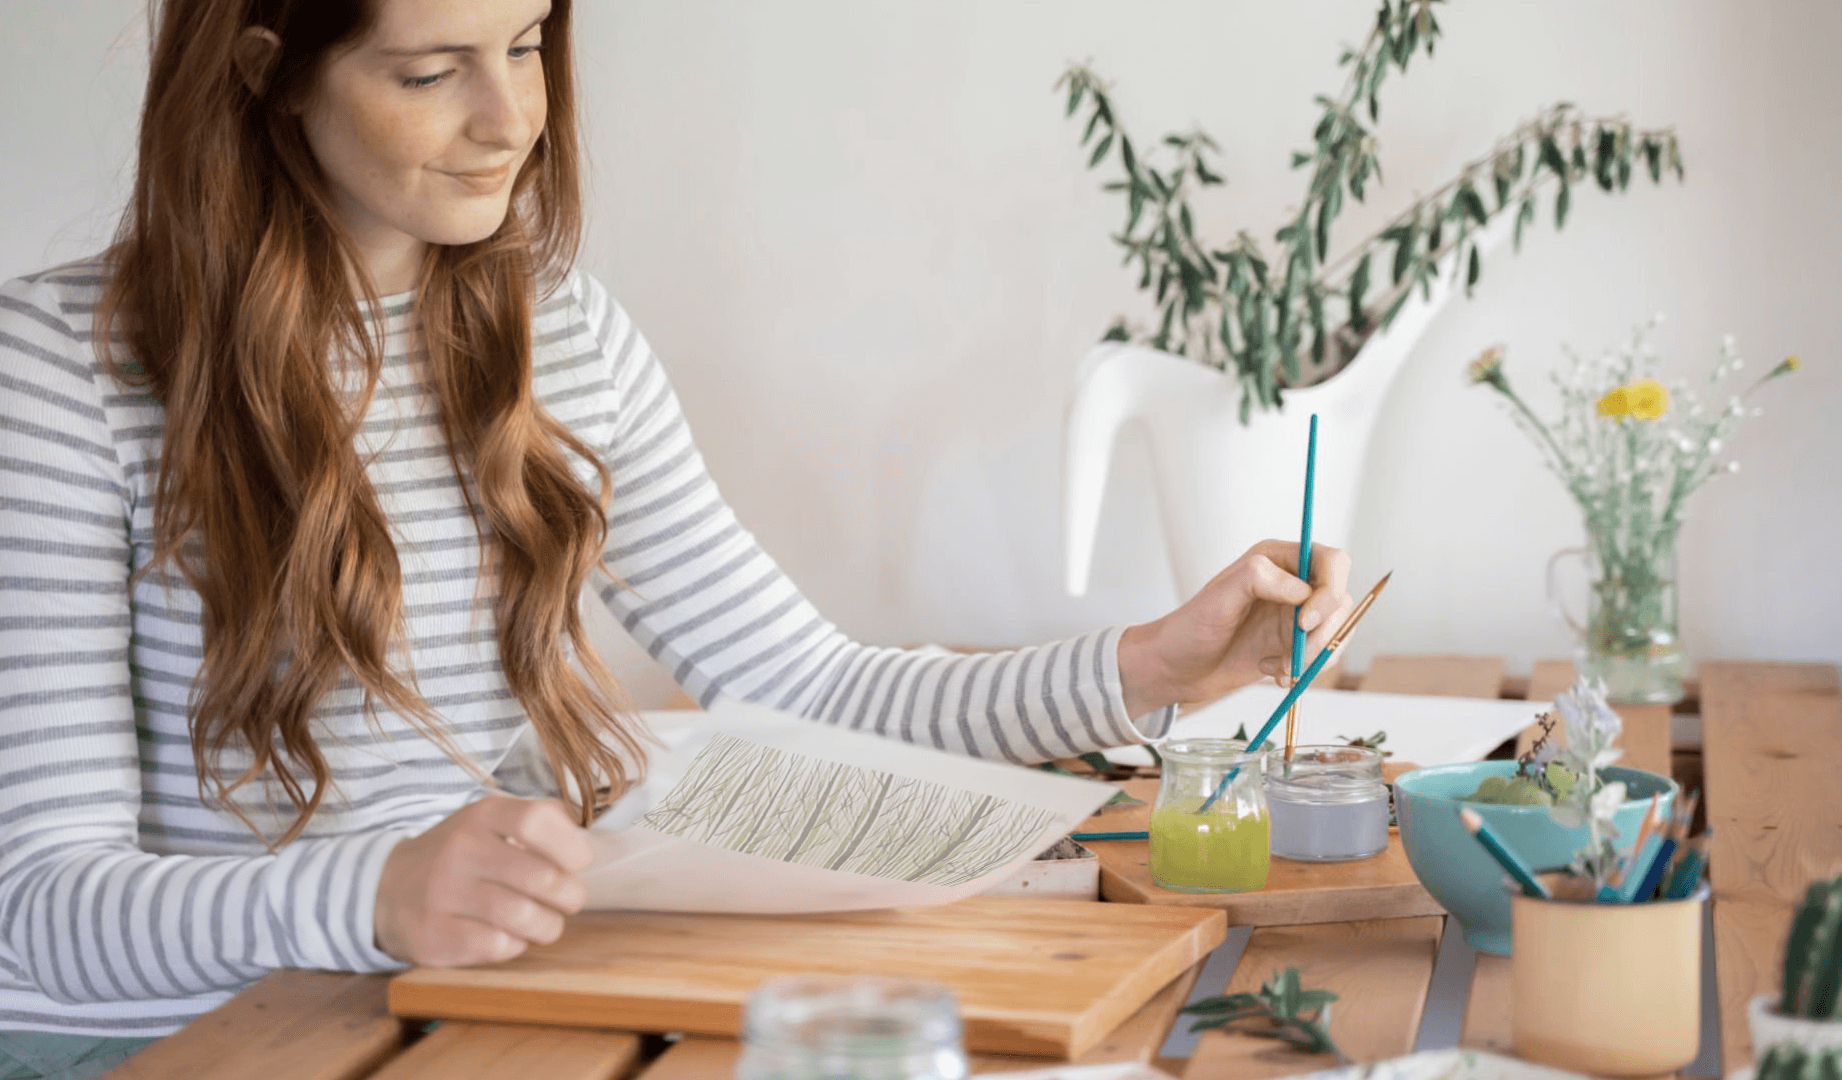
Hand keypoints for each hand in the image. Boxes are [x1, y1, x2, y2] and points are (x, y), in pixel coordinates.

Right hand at [373, 794, 591, 966]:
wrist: (387, 890)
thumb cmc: (461, 857)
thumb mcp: (492, 823)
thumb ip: (541, 822)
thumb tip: (588, 842)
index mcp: (482, 816)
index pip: (536, 821)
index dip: (571, 846)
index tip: (579, 862)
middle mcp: (461, 849)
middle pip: (540, 877)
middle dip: (570, 895)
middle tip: (569, 900)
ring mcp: (444, 893)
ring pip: (523, 916)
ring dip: (548, 925)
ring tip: (545, 922)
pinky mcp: (435, 934)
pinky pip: (498, 946)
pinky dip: (516, 945)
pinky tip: (509, 936)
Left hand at [1117, 540, 1353, 716]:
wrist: (1176, 669)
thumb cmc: (1190, 629)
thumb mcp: (1218, 598)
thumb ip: (1258, 579)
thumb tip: (1302, 589)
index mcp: (1277, 559)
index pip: (1331, 562)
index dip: (1329, 591)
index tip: (1304, 621)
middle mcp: (1292, 584)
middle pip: (1341, 600)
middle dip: (1323, 633)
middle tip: (1293, 658)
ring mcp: (1296, 616)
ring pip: (1337, 631)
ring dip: (1314, 656)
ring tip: (1278, 668)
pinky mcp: (1295, 645)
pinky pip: (1323, 656)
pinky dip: (1305, 671)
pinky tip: (1272, 673)